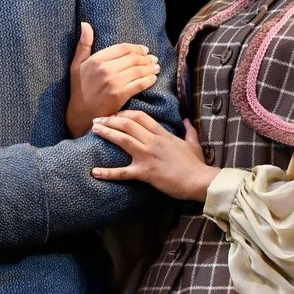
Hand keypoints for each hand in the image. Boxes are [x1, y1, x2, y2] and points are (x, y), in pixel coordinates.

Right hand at [65, 22, 160, 136]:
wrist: (80, 114)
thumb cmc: (79, 88)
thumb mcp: (76, 64)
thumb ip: (83, 44)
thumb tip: (85, 24)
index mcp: (96, 60)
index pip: (123, 48)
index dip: (136, 48)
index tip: (144, 49)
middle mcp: (105, 69)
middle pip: (133, 58)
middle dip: (146, 57)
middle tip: (152, 58)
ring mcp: (113, 82)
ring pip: (138, 70)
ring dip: (150, 68)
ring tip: (155, 67)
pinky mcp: (120, 95)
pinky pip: (139, 84)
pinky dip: (149, 80)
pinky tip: (153, 78)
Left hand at [90, 112, 218, 203]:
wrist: (199, 180)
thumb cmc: (196, 164)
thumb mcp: (194, 143)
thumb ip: (189, 130)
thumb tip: (187, 120)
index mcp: (163, 134)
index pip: (141, 117)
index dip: (125, 113)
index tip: (115, 113)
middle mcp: (153, 141)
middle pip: (128, 124)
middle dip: (111, 119)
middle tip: (97, 120)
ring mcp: (148, 156)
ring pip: (123, 139)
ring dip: (107, 133)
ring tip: (94, 130)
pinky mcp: (145, 172)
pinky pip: (123, 172)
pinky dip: (108, 173)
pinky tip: (94, 172)